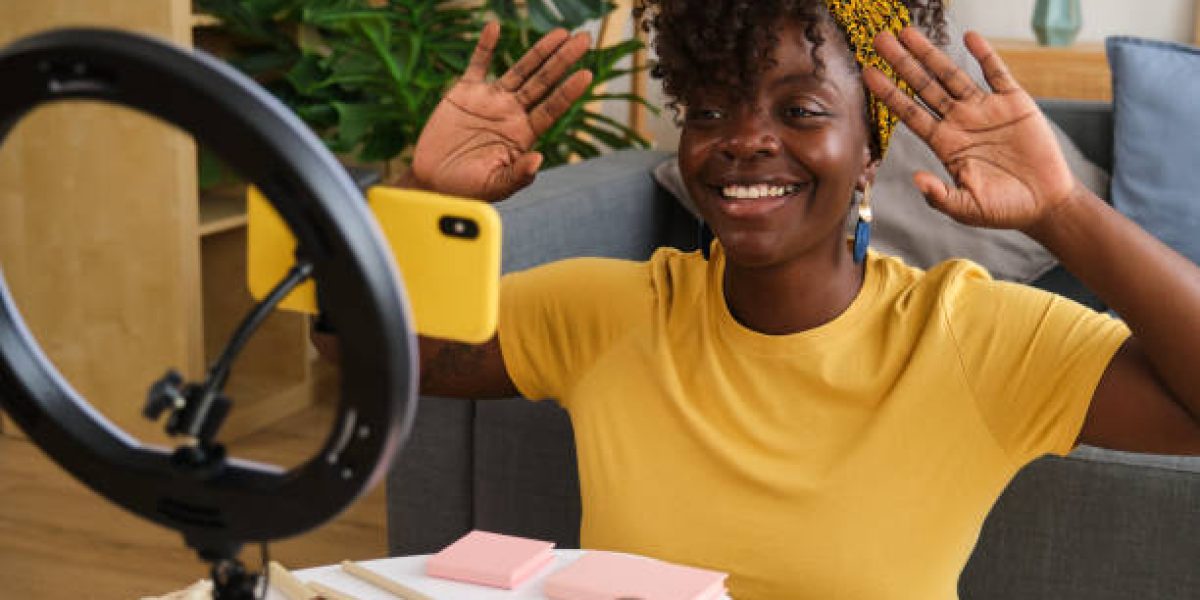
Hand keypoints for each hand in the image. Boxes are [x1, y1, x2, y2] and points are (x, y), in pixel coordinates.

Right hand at [409, 22, 592, 201]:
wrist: (433, 182)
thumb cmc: (467, 190)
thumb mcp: (495, 187)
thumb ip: (517, 175)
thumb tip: (539, 161)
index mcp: (523, 135)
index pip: (552, 108)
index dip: (568, 91)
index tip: (586, 74)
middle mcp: (512, 114)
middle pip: (543, 82)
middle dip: (563, 60)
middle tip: (584, 39)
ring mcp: (490, 101)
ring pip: (520, 70)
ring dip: (540, 51)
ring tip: (561, 32)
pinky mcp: (464, 93)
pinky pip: (477, 64)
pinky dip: (485, 46)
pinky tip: (494, 26)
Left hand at [865, 28, 1078, 231]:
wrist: (1044, 203)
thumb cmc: (1003, 209)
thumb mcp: (967, 208)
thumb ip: (940, 196)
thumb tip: (916, 179)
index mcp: (945, 144)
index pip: (909, 113)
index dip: (889, 93)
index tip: (868, 73)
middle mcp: (959, 121)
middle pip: (924, 86)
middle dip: (902, 63)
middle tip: (880, 38)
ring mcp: (985, 110)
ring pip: (952, 75)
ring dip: (931, 53)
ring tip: (908, 32)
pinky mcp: (1014, 103)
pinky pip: (997, 73)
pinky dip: (984, 55)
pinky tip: (969, 38)